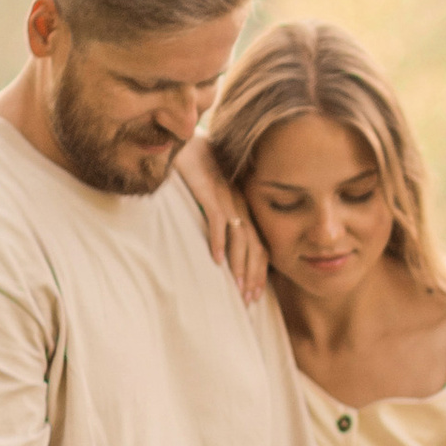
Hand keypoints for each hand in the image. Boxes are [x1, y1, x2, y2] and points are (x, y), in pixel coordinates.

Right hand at [179, 132, 267, 305]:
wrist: (187, 144)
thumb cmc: (199, 175)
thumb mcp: (214, 202)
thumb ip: (220, 224)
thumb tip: (220, 254)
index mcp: (243, 211)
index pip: (258, 246)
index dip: (258, 272)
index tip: (255, 296)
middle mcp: (240, 207)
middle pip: (254, 246)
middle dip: (252, 275)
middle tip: (249, 301)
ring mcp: (226, 199)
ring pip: (239, 237)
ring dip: (239, 264)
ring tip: (236, 288)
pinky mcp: (209, 191)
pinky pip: (216, 218)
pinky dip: (218, 240)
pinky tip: (216, 260)